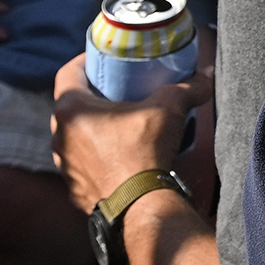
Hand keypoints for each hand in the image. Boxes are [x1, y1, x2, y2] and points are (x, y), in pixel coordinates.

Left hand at [49, 52, 216, 216]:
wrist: (140, 205)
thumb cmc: (145, 151)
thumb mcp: (169, 109)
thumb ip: (188, 87)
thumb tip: (206, 74)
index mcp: (71, 110)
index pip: (68, 72)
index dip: (85, 60)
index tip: (104, 59)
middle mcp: (58, 135)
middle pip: (70, 104)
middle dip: (92, 95)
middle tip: (117, 90)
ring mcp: (63, 164)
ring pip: (73, 135)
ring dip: (91, 127)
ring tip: (118, 124)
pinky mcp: (72, 187)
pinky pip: (81, 162)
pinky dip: (95, 155)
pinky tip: (117, 155)